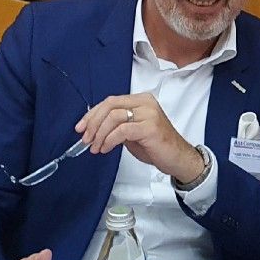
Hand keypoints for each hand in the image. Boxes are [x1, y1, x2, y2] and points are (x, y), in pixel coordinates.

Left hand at [74, 93, 204, 182]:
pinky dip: (109, 140)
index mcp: (141, 100)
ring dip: (100, 134)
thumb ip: (117, 125)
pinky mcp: (150, 127)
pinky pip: (122, 130)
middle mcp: (145, 103)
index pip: (110, 101)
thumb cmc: (157, 146)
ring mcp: (149, 114)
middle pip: (110, 106)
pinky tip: (106, 148)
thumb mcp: (132, 132)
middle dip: (93, 123)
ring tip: (96, 147)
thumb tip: (93, 128)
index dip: (92, 114)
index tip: (81, 127)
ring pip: (114, 117)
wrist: (178, 159)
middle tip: (86, 139)